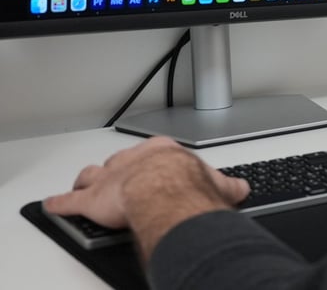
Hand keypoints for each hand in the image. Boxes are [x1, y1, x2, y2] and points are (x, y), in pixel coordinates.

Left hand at [44, 136, 249, 261]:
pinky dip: (60, 203)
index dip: (148, 162)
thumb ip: (227, 184)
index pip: (152, 153)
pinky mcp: (91, 201)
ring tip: (82, 184)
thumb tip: (241, 188)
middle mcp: (132, 160)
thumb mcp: (215, 182)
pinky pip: (70, 201)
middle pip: (119, 161)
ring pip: (92, 175)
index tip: (150, 167)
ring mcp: (109, 178)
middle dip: (116, 169)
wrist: (164, 190)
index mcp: (160, 152)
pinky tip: (53, 204)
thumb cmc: (186, 184)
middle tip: (116, 177)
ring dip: (87, 181)